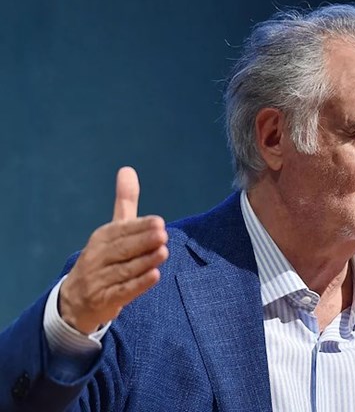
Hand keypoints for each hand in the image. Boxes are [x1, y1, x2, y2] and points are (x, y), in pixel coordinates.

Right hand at [59, 167, 168, 334]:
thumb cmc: (103, 258)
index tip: (159, 222)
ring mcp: (98, 280)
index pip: (121, 231)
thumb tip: (128, 169)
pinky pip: (122, 292)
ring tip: (163, 253)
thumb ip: (124, 203)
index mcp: (101, 238)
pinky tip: (154, 276)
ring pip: (124, 270)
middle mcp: (97, 257)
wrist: (76, 300)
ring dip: (144, 262)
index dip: (139, 227)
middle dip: (143, 242)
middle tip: (163, 235)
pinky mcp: (104, 300)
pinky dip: (138, 284)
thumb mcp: (112, 230)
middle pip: (122, 249)